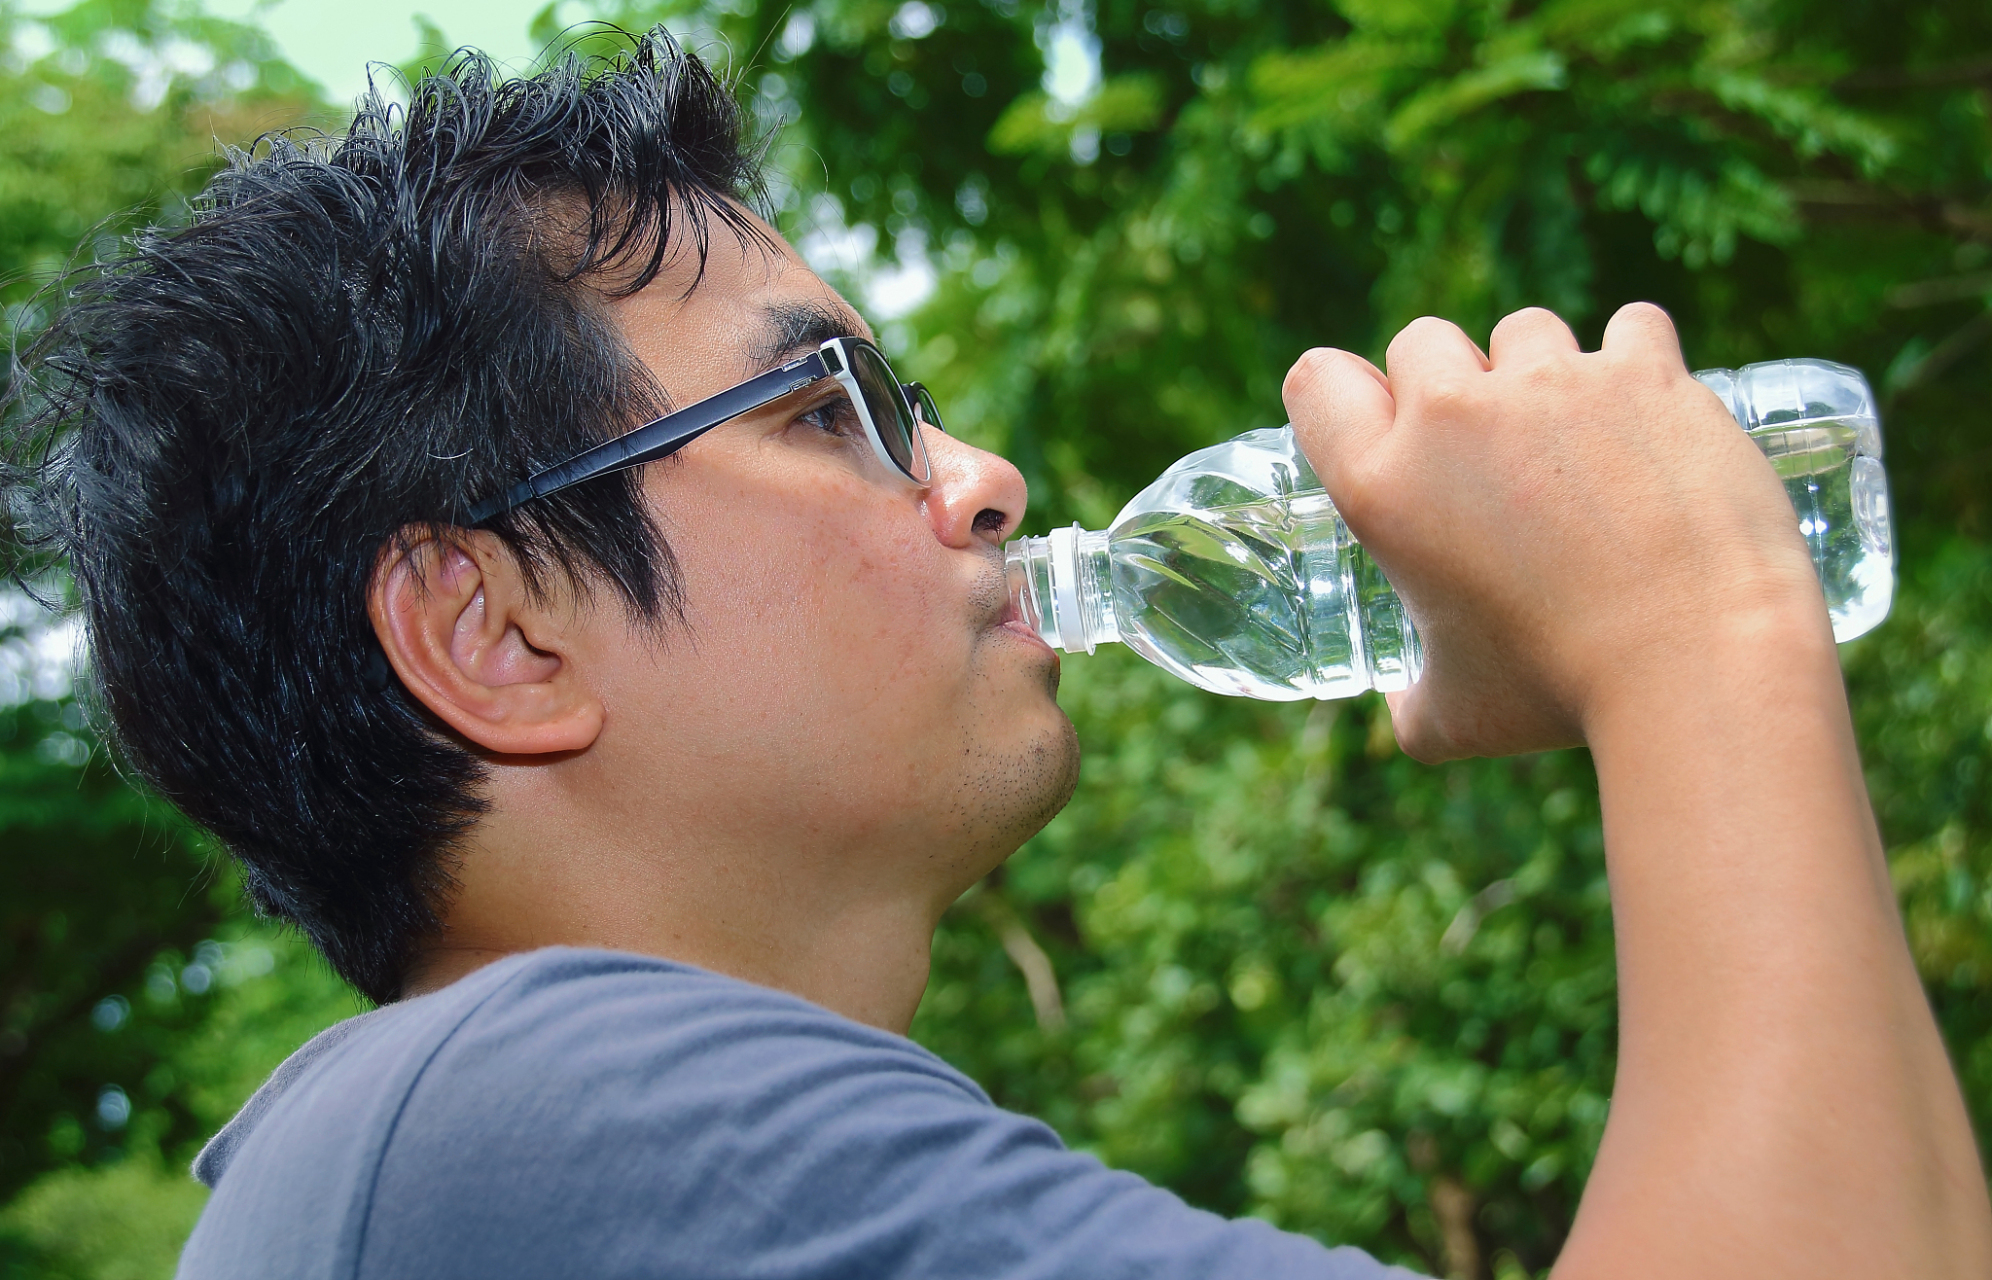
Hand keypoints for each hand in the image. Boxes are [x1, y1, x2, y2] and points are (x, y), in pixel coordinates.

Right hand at [1284, 303, 1828, 761]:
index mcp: (1384, 487)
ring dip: (1541, 370)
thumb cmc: (1562, 692)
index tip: (1378, 424)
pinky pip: (1631, 325)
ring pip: (1524, 330)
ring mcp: (1552, 383)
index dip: (1343, 396)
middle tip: (1488, 450)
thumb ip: (1412, 705)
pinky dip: (1638, 359)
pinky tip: (1649, 409)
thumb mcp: (1455, 717)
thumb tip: (1405, 713)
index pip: (1317, 382)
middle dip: (1449, 381)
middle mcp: (1455, 417)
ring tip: (1579, 439)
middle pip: (1422, 340)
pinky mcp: (1646, 373)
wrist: (1697, 660)